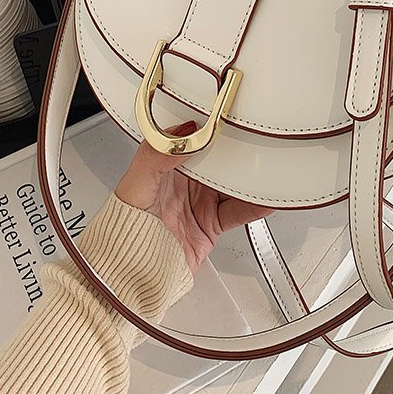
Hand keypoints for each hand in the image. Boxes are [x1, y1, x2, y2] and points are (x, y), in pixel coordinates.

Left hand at [115, 122, 272, 272]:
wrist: (133, 270)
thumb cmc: (125, 227)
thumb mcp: (135, 183)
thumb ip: (155, 155)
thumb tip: (180, 134)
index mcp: (166, 165)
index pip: (195, 142)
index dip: (212, 131)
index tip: (230, 123)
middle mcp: (185, 183)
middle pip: (219, 162)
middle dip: (237, 153)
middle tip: (256, 143)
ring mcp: (200, 203)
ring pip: (233, 185)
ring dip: (250, 179)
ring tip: (267, 169)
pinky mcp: (212, 225)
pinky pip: (239, 212)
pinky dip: (255, 206)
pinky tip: (266, 199)